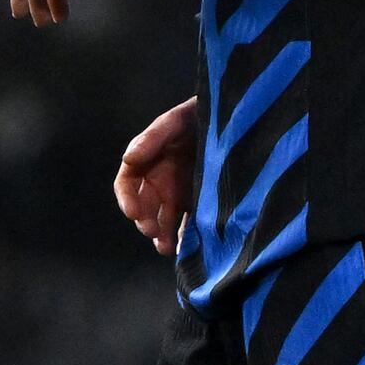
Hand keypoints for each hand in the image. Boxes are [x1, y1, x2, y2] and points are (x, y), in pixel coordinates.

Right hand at [113, 96, 201, 256]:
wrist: (236, 120)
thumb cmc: (200, 115)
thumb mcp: (176, 121)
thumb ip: (153, 138)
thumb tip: (128, 159)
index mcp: (147, 162)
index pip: (127, 185)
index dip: (127, 199)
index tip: (134, 213)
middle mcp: (160, 181)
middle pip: (145, 207)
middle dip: (146, 221)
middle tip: (153, 232)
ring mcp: (180, 194)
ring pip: (165, 220)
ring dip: (162, 235)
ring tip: (166, 248)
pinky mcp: (202, 204)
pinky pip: (190, 224)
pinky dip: (187, 238)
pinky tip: (188, 249)